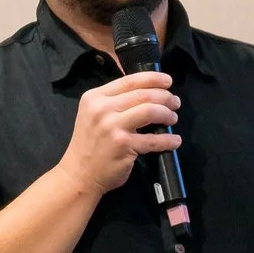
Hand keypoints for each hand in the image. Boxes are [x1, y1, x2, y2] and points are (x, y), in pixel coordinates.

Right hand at [60, 71, 180, 195]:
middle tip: (174, 103)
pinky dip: (168, 139)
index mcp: (95, 97)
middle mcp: (102, 109)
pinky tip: (174, 140)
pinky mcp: (123, 145)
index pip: (129, 80)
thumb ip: (114, 102)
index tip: (168, 81)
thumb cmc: (89, 144)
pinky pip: (153, 139)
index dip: (153, 78)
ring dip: (167, 114)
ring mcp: (112, 127)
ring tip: (172, 118)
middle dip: (165, 97)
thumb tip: (148, 92)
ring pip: (151, 111)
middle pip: (144, 94)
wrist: (79, 174)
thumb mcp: (93, 114)